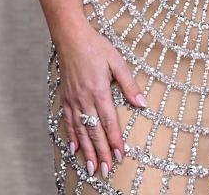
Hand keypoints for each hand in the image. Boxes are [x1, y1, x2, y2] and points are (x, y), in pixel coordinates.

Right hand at [56, 25, 144, 179]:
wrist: (70, 36)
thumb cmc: (95, 46)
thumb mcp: (117, 62)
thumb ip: (129, 85)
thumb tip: (142, 104)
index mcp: (100, 91)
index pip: (109, 122)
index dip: (114, 141)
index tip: (120, 156)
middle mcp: (85, 99)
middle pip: (94, 131)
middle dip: (101, 153)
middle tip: (106, 171)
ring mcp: (74, 99)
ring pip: (81, 130)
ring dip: (87, 150)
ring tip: (91, 167)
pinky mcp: (66, 97)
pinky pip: (68, 121)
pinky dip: (71, 136)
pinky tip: (74, 148)